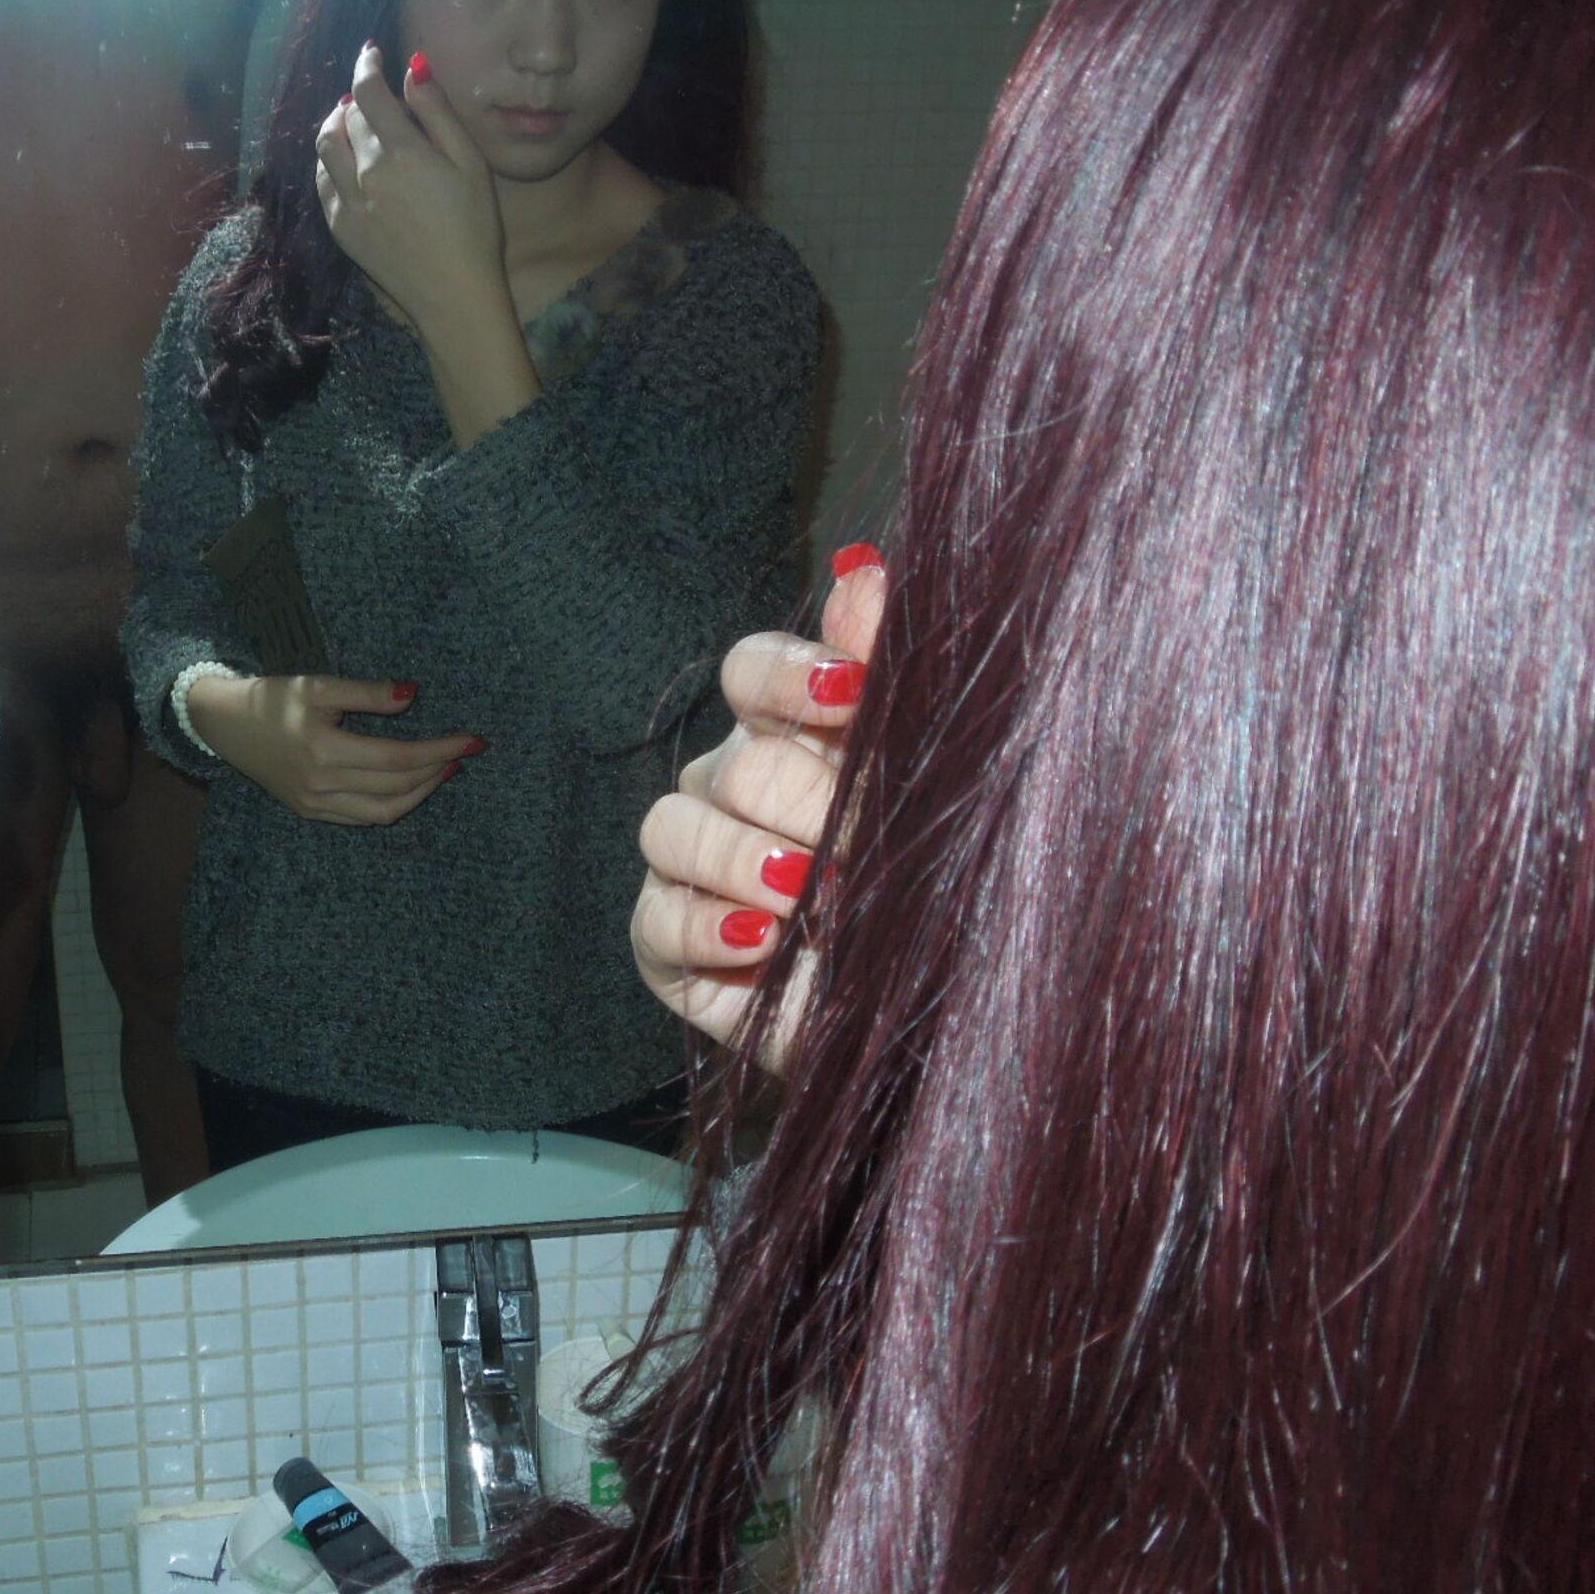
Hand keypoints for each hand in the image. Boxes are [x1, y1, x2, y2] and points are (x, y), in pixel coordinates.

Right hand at [185, 672, 486, 825]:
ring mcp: (315, 805)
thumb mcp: (318, 685)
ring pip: (384, 812)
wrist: (225, 724)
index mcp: (324, 751)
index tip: (473, 740)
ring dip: (421, 793)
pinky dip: (394, 805)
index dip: (441, 750)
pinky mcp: (311, 812)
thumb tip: (413, 694)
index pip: (399, 759)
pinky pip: (363, 818)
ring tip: (444, 769)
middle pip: (398, 788)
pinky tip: (410, 785)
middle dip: (438, 770)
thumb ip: (367, 692)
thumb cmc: (272, 698)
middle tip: (464, 752)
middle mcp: (321, 786)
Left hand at [315, 44, 508, 337]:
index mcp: (401, 151)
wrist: (454, 295)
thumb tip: (413, 68)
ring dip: (335, 124)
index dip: (366, 65)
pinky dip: (328, 161)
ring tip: (351, 119)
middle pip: (347, 116)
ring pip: (325, 145)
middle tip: (372, 94)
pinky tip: (344, 161)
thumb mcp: (470, 163)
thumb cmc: (475, 228)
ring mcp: (348, 202)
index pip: (368, 91)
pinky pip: (321, 181)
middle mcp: (366, 172)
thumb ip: (437, 113)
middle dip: (358, 97)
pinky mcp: (341, 228)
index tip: (371, 53)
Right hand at [632, 547, 886, 1072]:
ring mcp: (692, 865)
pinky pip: (655, 914)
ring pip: (672, 824)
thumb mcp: (932, 785)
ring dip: (749, 862)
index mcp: (794, 739)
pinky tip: (765, 946)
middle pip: (731, 759)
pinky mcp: (664, 941)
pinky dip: (708, 926)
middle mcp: (733, 789)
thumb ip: (894, 677)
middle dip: (802, 804)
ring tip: (811, 900)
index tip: (849, 696)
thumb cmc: (939, 899)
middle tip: (860, 850)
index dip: (788, 677)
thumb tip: (866, 569)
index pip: (751, 671)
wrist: (933, 1024)